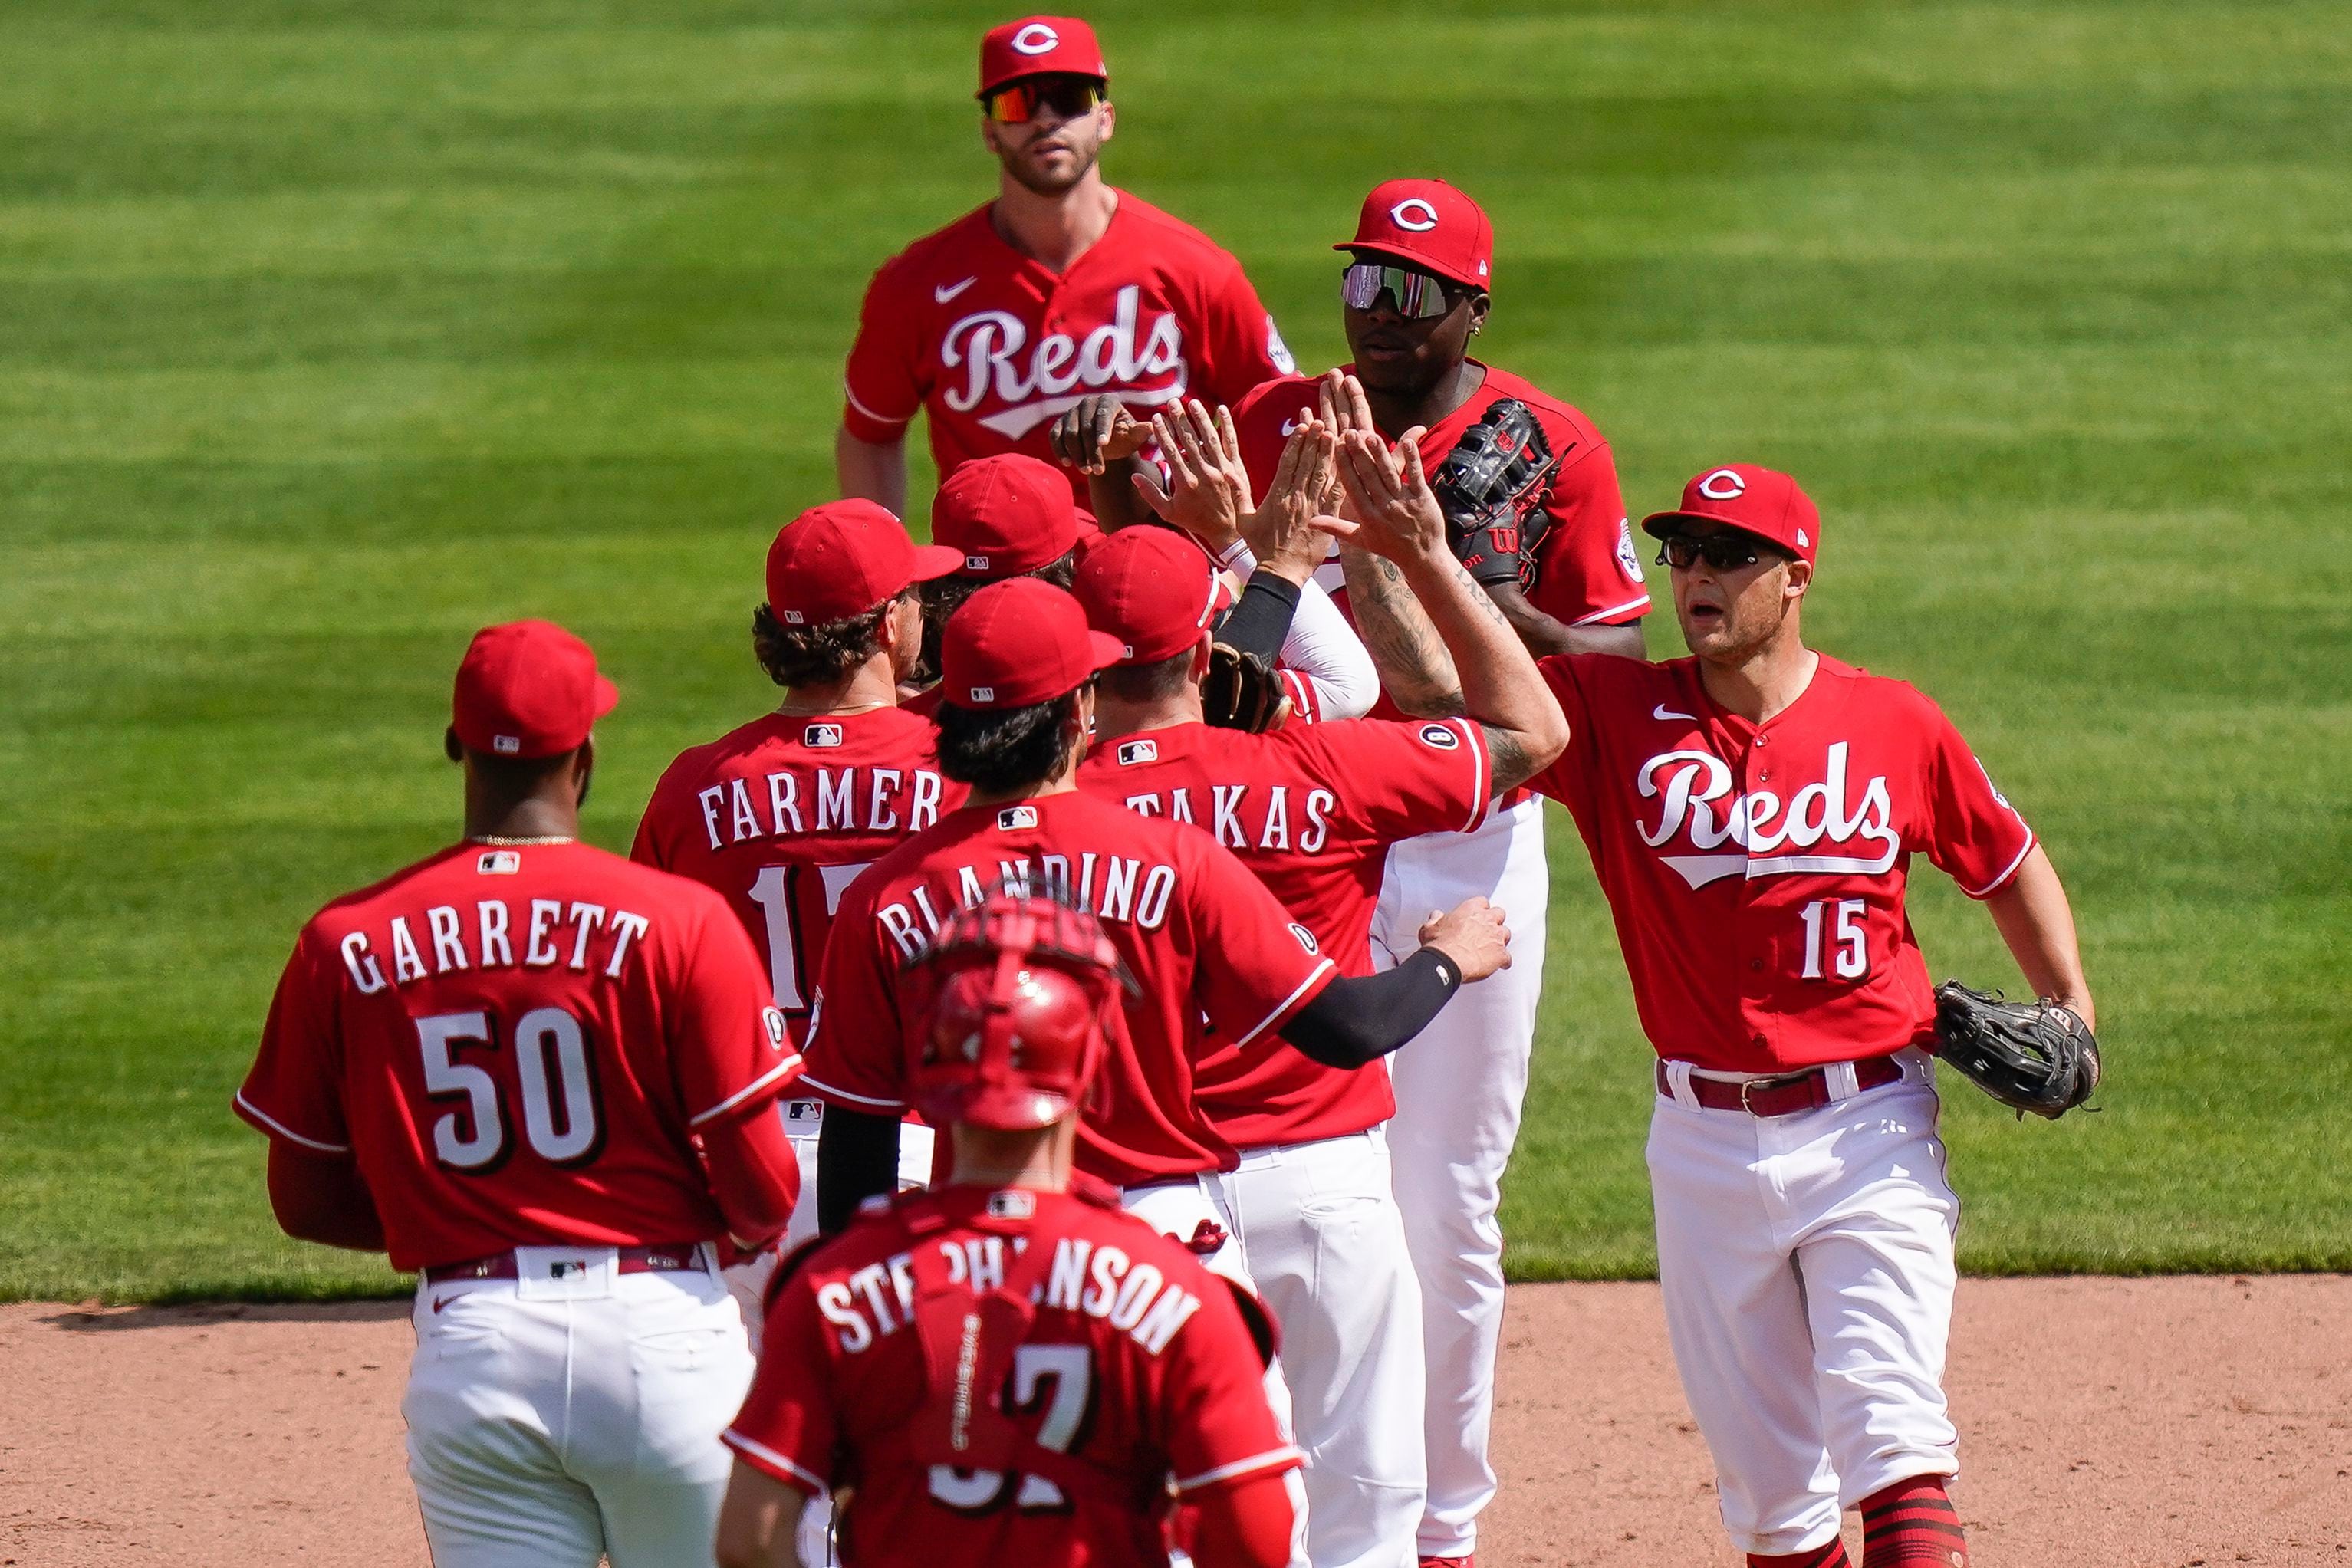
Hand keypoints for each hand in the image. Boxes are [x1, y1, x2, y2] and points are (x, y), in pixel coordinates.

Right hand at [1049, 394, 1148, 475]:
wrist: (1107, 446)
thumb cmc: (1124, 440)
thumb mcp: (1134, 437)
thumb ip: (1141, 432)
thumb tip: (1152, 426)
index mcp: (1109, 401)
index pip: (1104, 413)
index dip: (1103, 428)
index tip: (1104, 444)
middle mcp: (1088, 402)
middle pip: (1086, 426)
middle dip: (1092, 450)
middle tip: (1098, 470)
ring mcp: (1072, 412)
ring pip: (1070, 433)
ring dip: (1077, 454)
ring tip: (1087, 471)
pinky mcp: (1059, 424)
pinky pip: (1055, 436)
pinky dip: (1060, 450)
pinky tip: (1068, 464)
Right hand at [1133, 399, 1252, 552]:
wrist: (1228, 531)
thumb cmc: (1196, 522)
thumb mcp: (1169, 513)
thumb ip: (1151, 494)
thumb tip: (1134, 477)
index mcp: (1186, 482)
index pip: (1171, 451)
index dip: (1163, 433)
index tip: (1156, 418)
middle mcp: (1204, 473)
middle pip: (1189, 440)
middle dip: (1180, 419)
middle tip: (1173, 402)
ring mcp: (1221, 469)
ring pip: (1209, 438)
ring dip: (1200, 418)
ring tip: (1192, 403)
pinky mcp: (1235, 468)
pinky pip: (1231, 442)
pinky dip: (1227, 425)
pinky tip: (1222, 409)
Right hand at [1242, 415, 1336, 584]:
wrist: (1281, 572)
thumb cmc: (1261, 548)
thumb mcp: (1243, 521)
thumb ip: (1238, 496)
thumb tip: (1227, 474)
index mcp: (1277, 495)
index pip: (1288, 463)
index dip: (1296, 442)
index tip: (1303, 426)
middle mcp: (1296, 497)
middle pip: (1307, 462)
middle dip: (1314, 439)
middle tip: (1321, 419)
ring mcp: (1312, 507)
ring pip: (1322, 474)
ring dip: (1328, 452)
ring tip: (1333, 432)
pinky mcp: (1325, 518)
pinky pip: (1335, 494)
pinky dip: (1341, 476)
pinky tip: (1347, 462)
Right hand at [1320, 426, 1447, 565]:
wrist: (1422, 557)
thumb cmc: (1390, 547)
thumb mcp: (1360, 539)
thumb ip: (1335, 527)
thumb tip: (1310, 522)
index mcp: (1367, 516)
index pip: (1352, 486)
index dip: (1344, 465)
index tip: (1336, 446)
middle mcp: (1384, 508)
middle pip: (1368, 476)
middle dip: (1358, 454)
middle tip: (1349, 433)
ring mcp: (1404, 502)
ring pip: (1388, 473)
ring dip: (1379, 453)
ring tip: (1370, 435)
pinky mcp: (1423, 498)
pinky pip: (1415, 475)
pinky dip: (1412, 458)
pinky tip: (1406, 441)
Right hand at [1417, 896, 1510, 982]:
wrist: (1446, 963)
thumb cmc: (1439, 946)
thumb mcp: (1430, 928)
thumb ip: (1436, 920)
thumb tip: (1436, 916)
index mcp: (1470, 910)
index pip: (1482, 902)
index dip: (1480, 910)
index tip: (1477, 915)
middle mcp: (1486, 920)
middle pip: (1499, 914)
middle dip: (1494, 921)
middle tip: (1487, 929)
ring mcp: (1496, 937)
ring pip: (1506, 934)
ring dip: (1500, 940)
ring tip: (1493, 947)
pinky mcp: (1501, 954)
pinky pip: (1507, 958)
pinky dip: (1503, 961)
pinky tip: (1499, 964)